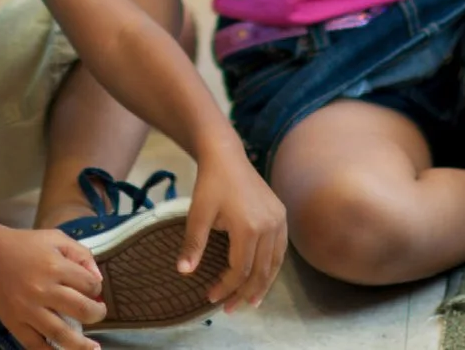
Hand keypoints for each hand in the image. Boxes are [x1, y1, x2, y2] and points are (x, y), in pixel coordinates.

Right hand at [0, 225, 105, 349]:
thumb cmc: (23, 244)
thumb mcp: (55, 238)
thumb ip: (81, 254)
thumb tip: (98, 281)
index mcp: (54, 266)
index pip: (89, 284)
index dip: (97, 288)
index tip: (93, 290)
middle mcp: (43, 289)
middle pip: (82, 310)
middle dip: (96, 314)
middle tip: (97, 313)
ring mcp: (28, 310)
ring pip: (63, 334)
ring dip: (83, 344)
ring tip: (93, 348)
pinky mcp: (14, 324)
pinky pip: (37, 346)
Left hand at [183, 137, 288, 311]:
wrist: (226, 155)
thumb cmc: (209, 183)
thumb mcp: (198, 213)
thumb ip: (193, 244)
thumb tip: (183, 273)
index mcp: (249, 227)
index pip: (240, 269)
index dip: (226, 287)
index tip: (211, 297)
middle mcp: (269, 226)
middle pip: (260, 271)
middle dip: (244, 293)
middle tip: (230, 308)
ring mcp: (279, 220)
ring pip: (274, 263)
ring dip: (262, 284)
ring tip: (250, 301)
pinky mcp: (281, 215)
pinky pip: (280, 250)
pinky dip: (271, 267)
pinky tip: (262, 277)